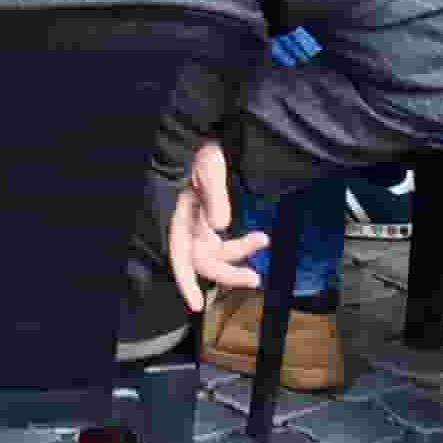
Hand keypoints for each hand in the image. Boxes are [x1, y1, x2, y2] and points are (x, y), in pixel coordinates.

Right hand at [168, 139, 268, 310]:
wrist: (208, 137)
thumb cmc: (203, 149)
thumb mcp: (209, 167)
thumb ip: (214, 195)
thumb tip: (222, 226)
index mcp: (180, 217)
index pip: (179, 255)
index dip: (185, 281)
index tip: (196, 305)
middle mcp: (188, 226)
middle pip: (203, 261)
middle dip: (227, 273)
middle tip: (254, 278)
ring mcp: (199, 225)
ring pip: (216, 253)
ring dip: (239, 254)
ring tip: (262, 242)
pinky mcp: (210, 221)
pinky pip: (223, 244)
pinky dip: (239, 247)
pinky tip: (255, 239)